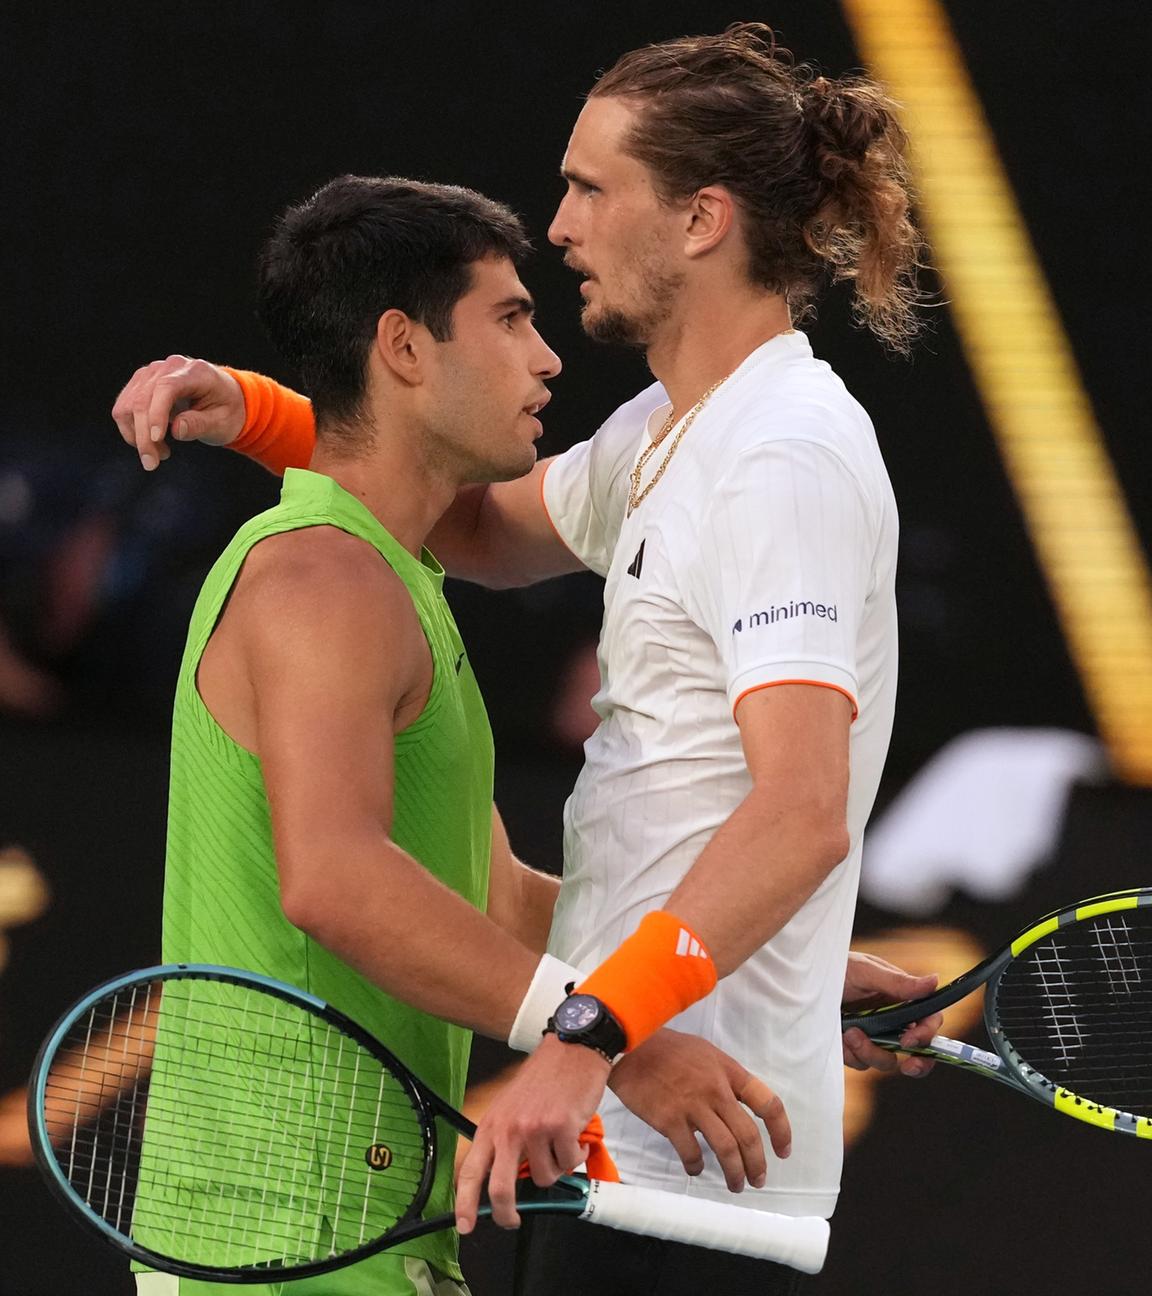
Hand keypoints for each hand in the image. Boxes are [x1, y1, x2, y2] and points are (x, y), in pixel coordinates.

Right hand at [111, 355, 244, 470]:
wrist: (224, 399)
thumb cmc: (227, 411)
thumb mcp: (223, 423)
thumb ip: (200, 424)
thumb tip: (176, 430)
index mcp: (195, 371)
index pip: (166, 387)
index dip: (157, 413)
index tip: (156, 439)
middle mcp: (169, 366)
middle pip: (143, 399)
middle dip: (143, 436)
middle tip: (152, 464)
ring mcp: (151, 373)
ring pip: (128, 406)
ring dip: (136, 436)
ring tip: (161, 454)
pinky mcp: (140, 384)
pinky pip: (123, 408)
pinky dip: (132, 430)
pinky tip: (152, 443)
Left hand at [455, 1033, 609, 1232]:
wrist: (573, 1050)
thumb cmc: (544, 1078)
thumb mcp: (510, 1106)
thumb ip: (504, 1141)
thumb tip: (506, 1183)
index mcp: (492, 1124)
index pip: (471, 1170)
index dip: (465, 1203)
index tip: (464, 1225)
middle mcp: (509, 1128)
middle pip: (500, 1189)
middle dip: (506, 1214)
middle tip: (513, 1220)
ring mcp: (534, 1129)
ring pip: (545, 1178)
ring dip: (557, 1168)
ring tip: (560, 1144)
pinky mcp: (561, 1128)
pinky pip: (570, 1163)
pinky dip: (576, 1155)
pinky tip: (576, 1136)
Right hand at [608, 1028, 789, 1192]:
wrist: (631, 1046)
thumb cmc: (668, 1049)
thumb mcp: (706, 1053)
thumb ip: (724, 1078)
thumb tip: (737, 1106)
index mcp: (729, 1071)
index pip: (767, 1103)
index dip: (781, 1131)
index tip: (782, 1151)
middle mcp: (716, 1090)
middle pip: (749, 1135)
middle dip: (757, 1164)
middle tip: (757, 1179)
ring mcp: (693, 1105)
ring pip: (726, 1149)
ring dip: (734, 1174)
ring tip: (735, 1185)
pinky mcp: (670, 1120)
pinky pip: (691, 1152)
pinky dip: (696, 1166)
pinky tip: (695, 1168)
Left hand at [841, 950, 941, 1077]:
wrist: (802, 981)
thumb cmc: (837, 967)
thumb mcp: (865, 971)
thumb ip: (898, 982)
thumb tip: (936, 981)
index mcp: (901, 998)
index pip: (928, 1020)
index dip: (927, 1034)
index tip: (909, 1041)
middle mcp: (892, 1019)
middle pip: (918, 1050)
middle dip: (917, 1063)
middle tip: (907, 1066)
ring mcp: (874, 1035)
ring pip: (887, 1060)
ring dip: (870, 1051)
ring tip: (850, 1032)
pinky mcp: (855, 1047)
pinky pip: (862, 1063)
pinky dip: (852, 1053)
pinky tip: (840, 1035)